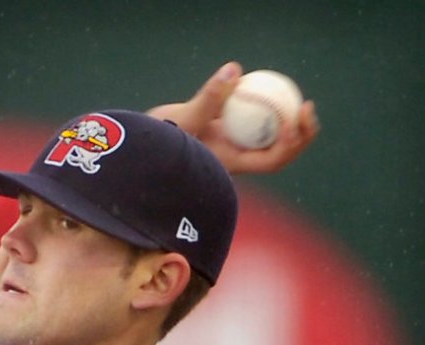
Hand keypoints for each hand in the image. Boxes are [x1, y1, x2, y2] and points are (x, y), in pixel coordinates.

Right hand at [147, 61, 319, 173]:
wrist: (149, 146)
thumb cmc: (161, 140)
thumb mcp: (183, 118)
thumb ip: (208, 97)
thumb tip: (234, 69)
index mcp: (232, 164)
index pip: (270, 161)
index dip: (289, 144)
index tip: (293, 120)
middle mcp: (238, 159)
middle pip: (280, 154)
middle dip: (301, 135)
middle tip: (307, 106)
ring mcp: (237, 147)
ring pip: (273, 139)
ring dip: (290, 120)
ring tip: (300, 99)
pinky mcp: (232, 133)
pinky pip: (259, 121)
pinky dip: (270, 108)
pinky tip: (272, 87)